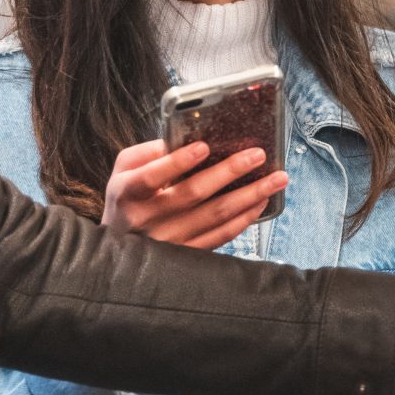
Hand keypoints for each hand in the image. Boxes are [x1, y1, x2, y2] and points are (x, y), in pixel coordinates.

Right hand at [103, 139, 288, 250]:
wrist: (118, 246)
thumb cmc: (127, 198)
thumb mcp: (124, 170)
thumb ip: (149, 153)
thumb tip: (184, 138)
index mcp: (127, 193)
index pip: (151, 177)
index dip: (177, 162)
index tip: (204, 147)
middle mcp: (147, 219)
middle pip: (192, 194)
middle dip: (229, 172)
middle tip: (257, 155)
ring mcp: (168, 241)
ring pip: (214, 217)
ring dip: (249, 196)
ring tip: (276, 179)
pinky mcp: (186, 256)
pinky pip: (221, 237)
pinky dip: (244, 219)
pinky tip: (261, 202)